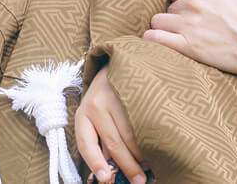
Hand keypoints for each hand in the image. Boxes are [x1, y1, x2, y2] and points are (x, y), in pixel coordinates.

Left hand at [74, 66, 147, 183]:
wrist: (116, 64)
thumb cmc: (105, 100)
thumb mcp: (96, 119)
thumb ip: (101, 142)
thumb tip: (109, 173)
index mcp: (83, 114)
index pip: (86, 143)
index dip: (96, 163)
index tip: (105, 179)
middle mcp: (96, 104)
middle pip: (113, 143)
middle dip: (127, 167)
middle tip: (139, 181)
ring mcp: (115, 97)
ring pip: (131, 135)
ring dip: (141, 156)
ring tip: (149, 167)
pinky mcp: (133, 91)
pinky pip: (143, 122)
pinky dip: (149, 139)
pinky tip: (154, 147)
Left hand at [143, 0, 236, 77]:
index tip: (194, 8)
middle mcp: (195, 0)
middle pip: (170, 6)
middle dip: (179, 15)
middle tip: (195, 25)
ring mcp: (190, 24)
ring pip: (159, 21)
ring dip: (166, 28)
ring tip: (180, 36)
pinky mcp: (188, 46)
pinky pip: (155, 38)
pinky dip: (153, 40)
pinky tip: (157, 41)